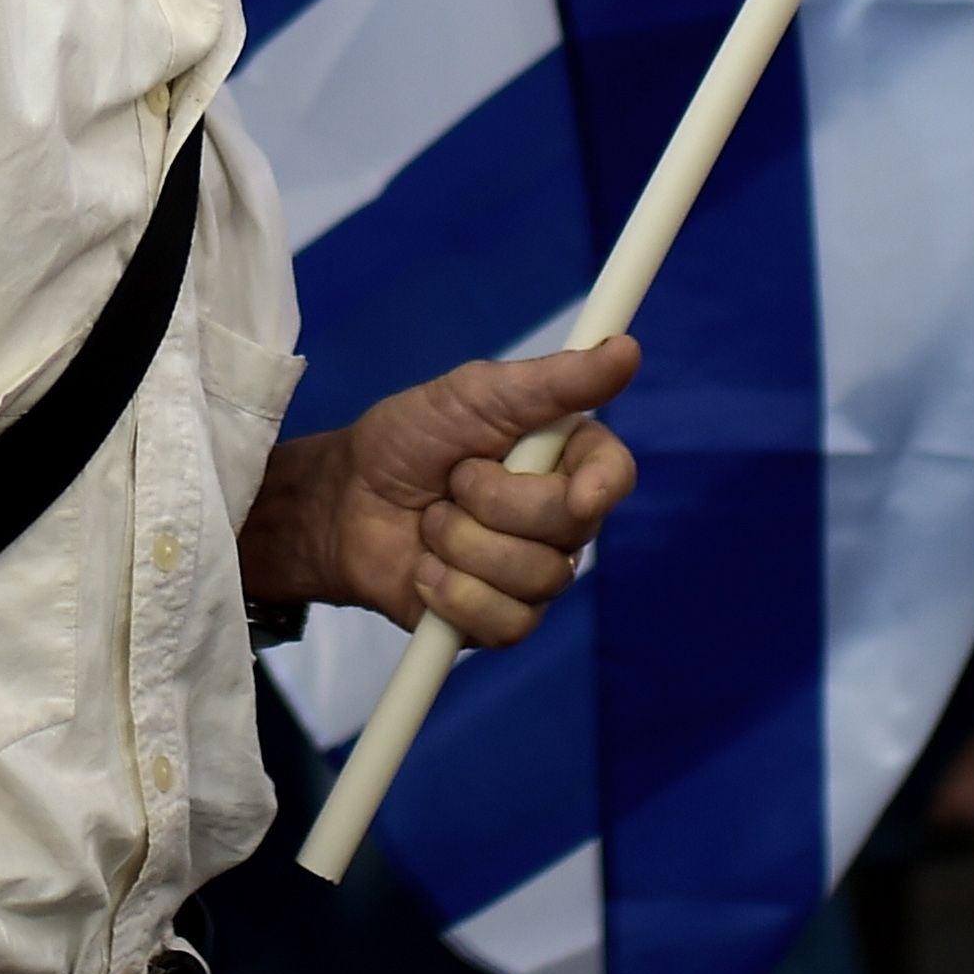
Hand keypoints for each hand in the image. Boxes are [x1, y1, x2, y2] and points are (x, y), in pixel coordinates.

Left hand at [265, 341, 641, 646]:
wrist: (345, 499)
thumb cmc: (411, 437)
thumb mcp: (477, 393)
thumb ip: (554, 381)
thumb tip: (628, 350)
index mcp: (564, 458)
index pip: (615, 474)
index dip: (603, 485)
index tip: (578, 492)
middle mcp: (560, 520)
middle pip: (570, 529)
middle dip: (495, 502)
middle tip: (454, 480)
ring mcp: (532, 575)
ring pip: (536, 578)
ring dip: (463, 545)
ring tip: (432, 522)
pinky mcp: (500, 620)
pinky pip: (506, 623)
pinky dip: (452, 593)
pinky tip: (426, 570)